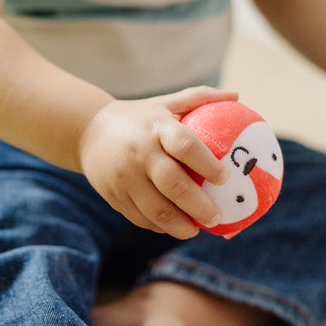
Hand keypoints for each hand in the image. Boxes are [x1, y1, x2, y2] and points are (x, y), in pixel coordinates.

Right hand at [78, 86, 237, 238]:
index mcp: (156, 127)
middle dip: (199, 205)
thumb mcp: (164, 103)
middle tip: (218, 216)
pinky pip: (140, 217)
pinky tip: (174, 226)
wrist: (88, 130)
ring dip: (180, 225)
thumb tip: (237, 95)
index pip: (185, 145)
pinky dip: (160, 226)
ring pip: (156, 209)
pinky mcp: (114, 195)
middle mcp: (139, 152)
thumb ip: (199, 98)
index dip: (207, 164)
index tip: (225, 178)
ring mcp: (124, 176)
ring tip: (197, 229)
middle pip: (173, 184)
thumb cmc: (138, 118)